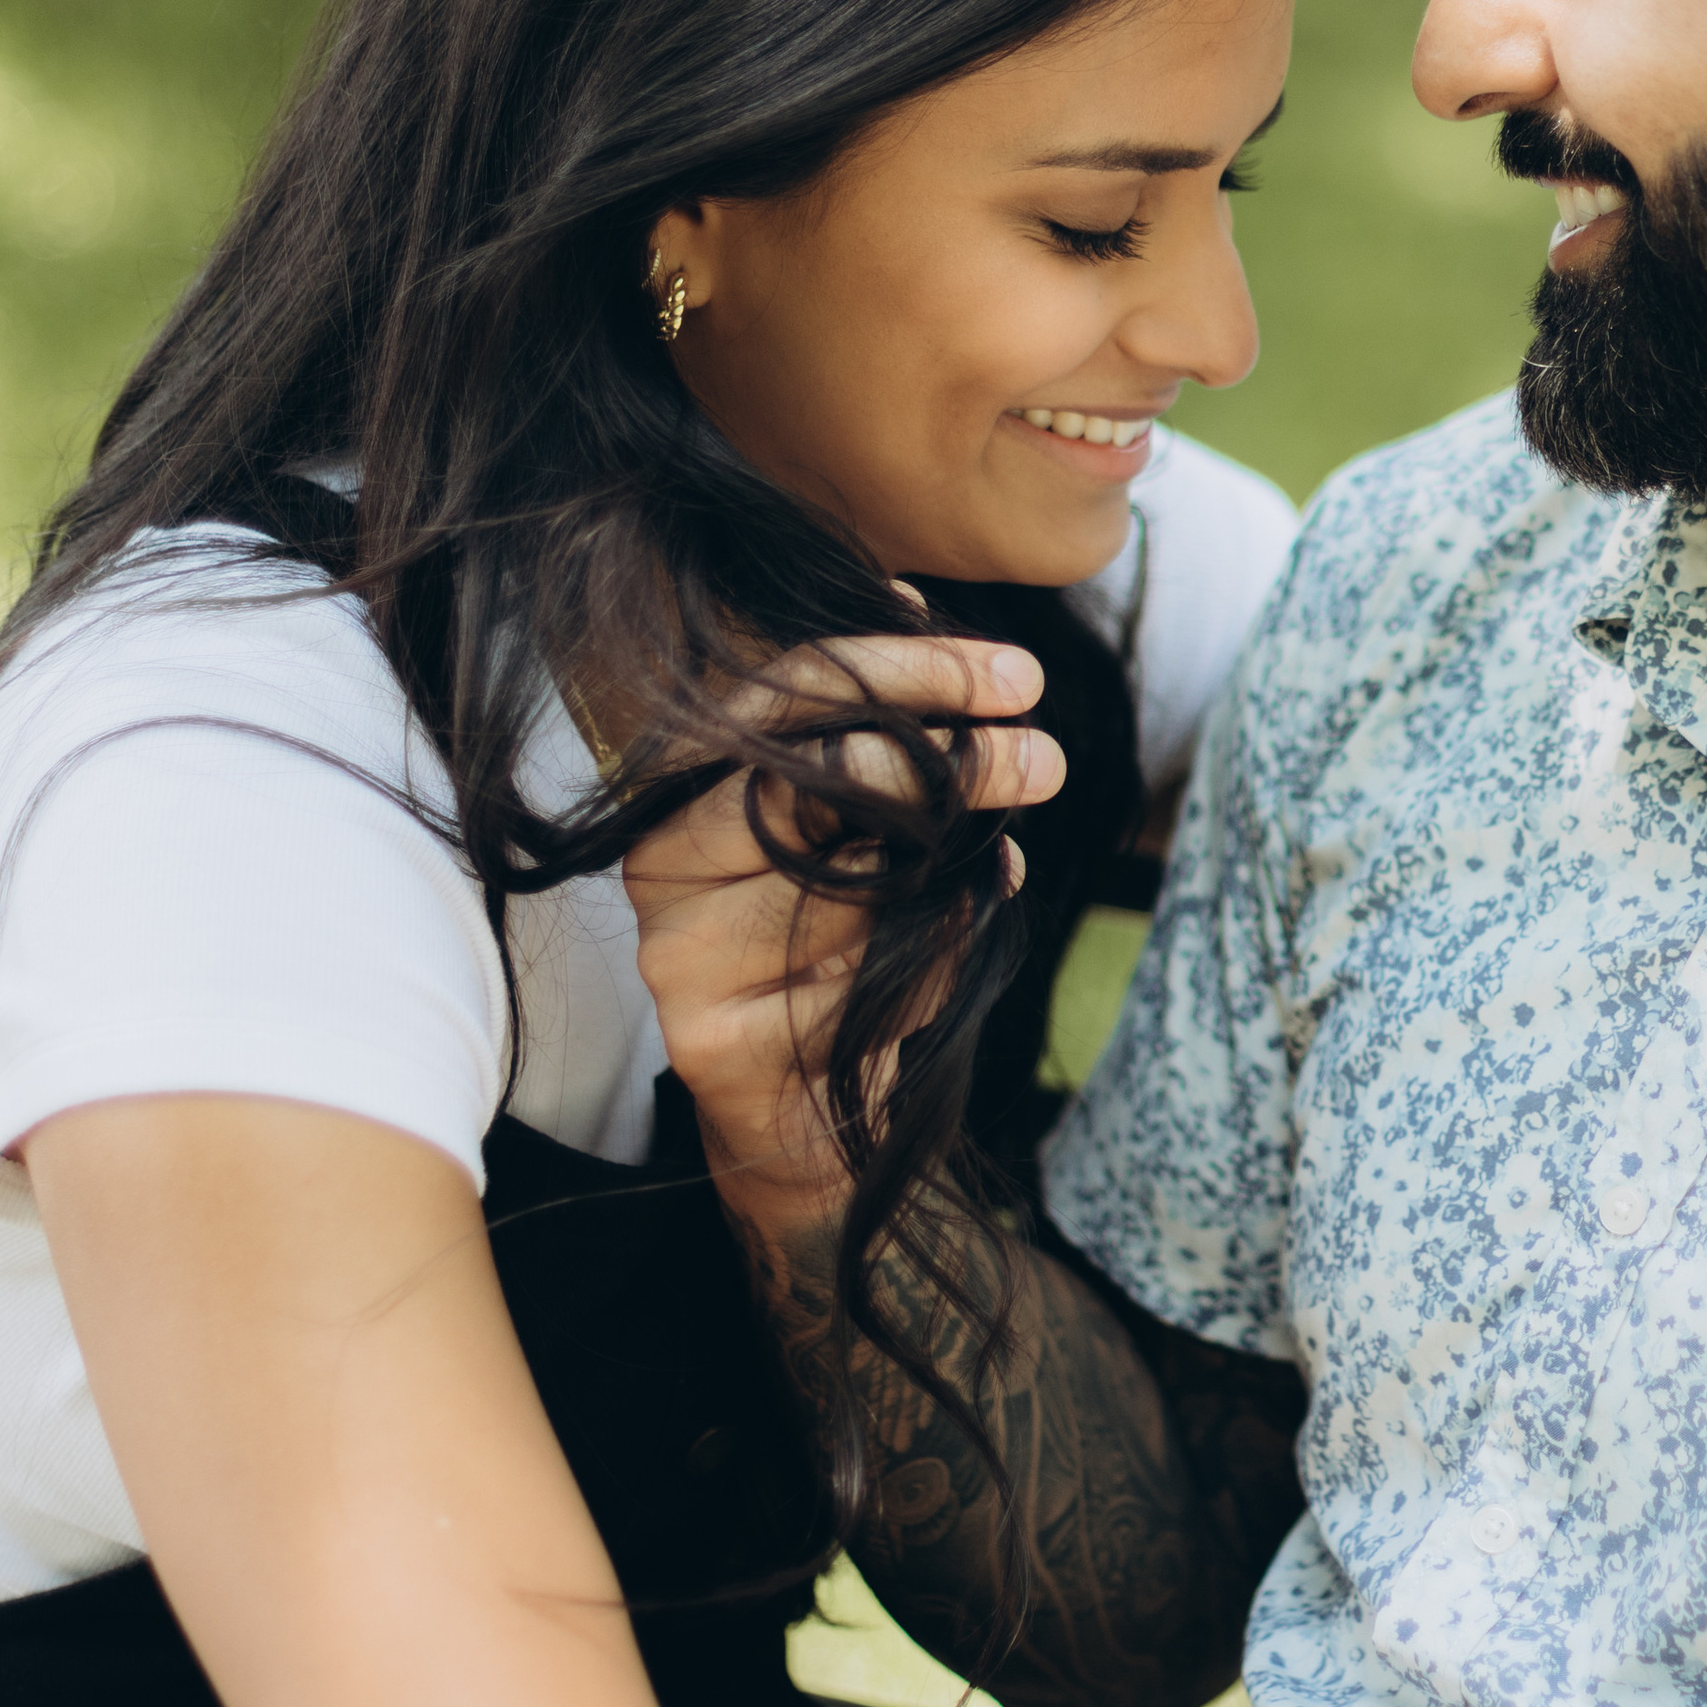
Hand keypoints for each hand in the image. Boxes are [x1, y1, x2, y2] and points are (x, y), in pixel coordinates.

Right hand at [624, 633, 1063, 1219]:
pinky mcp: (712, 1044)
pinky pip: (862, 984)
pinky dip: (928, 972)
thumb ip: (879, 726)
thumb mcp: (866, 827)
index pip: (790, 695)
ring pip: (852, 886)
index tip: (1018, 675)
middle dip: (953, 764)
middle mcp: (661, 865)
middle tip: (1045, 760)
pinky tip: (933, 972)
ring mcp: (676, 956)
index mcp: (685, 788)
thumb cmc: (843, 946)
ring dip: (943, 886)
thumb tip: (906, 585)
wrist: (809, 1121)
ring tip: (983, 879)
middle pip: (819, 781)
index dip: (910, 670)